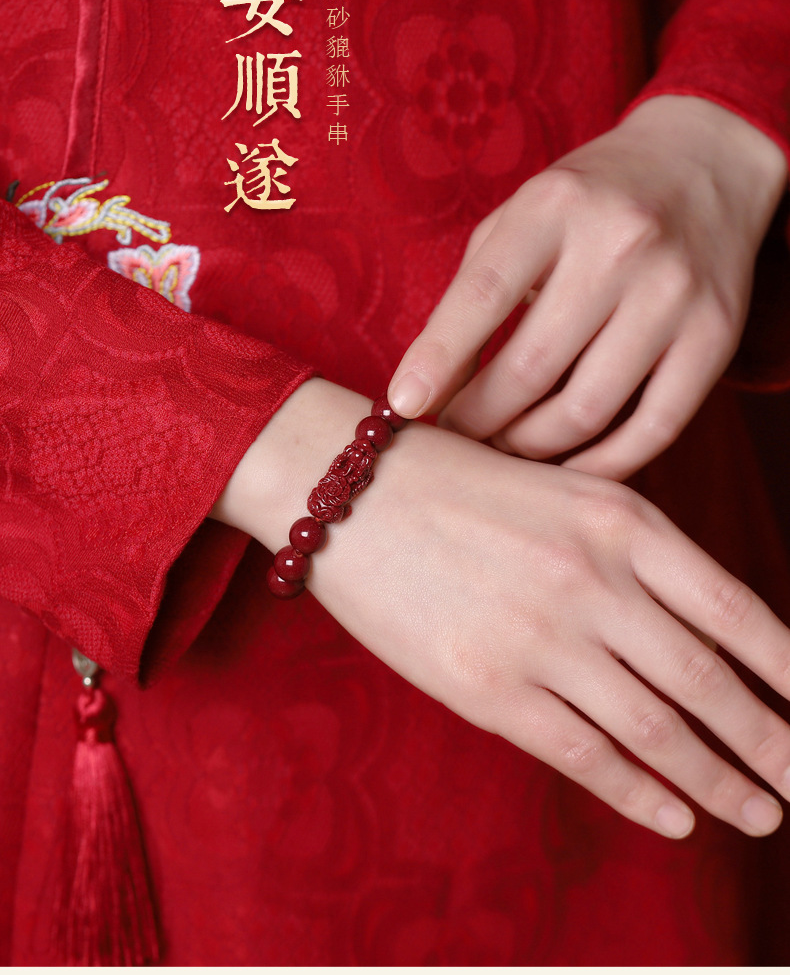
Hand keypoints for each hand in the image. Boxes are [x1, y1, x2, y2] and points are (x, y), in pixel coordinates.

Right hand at [213, 378, 789, 839]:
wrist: (352, 490)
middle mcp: (593, 580)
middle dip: (773, 743)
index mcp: (622, 521)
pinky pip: (586, 755)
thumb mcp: (566, 490)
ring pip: (657, 730)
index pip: (737, 611)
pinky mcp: (487, 687)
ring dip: (720, 782)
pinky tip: (675, 817)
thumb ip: (638, 553)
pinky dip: (641, 794)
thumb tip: (712, 634)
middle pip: (709, 682)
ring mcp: (540, 637)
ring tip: (761, 812)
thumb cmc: (463, 485)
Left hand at [387, 96, 787, 479]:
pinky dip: (602, 463)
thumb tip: (429, 386)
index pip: (485, 294)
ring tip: (504, 447)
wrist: (703, 162)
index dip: (439, 358)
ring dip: (531, 447)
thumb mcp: (523, 214)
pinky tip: (567, 466)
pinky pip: (655, 428)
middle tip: (456, 437)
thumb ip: (475, 290)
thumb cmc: (589, 200)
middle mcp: (620, 245)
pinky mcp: (715, 336)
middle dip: (480, 419)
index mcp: (555, 206)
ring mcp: (674, 292)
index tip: (403, 406)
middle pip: (533, 368)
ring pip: (588, 409)